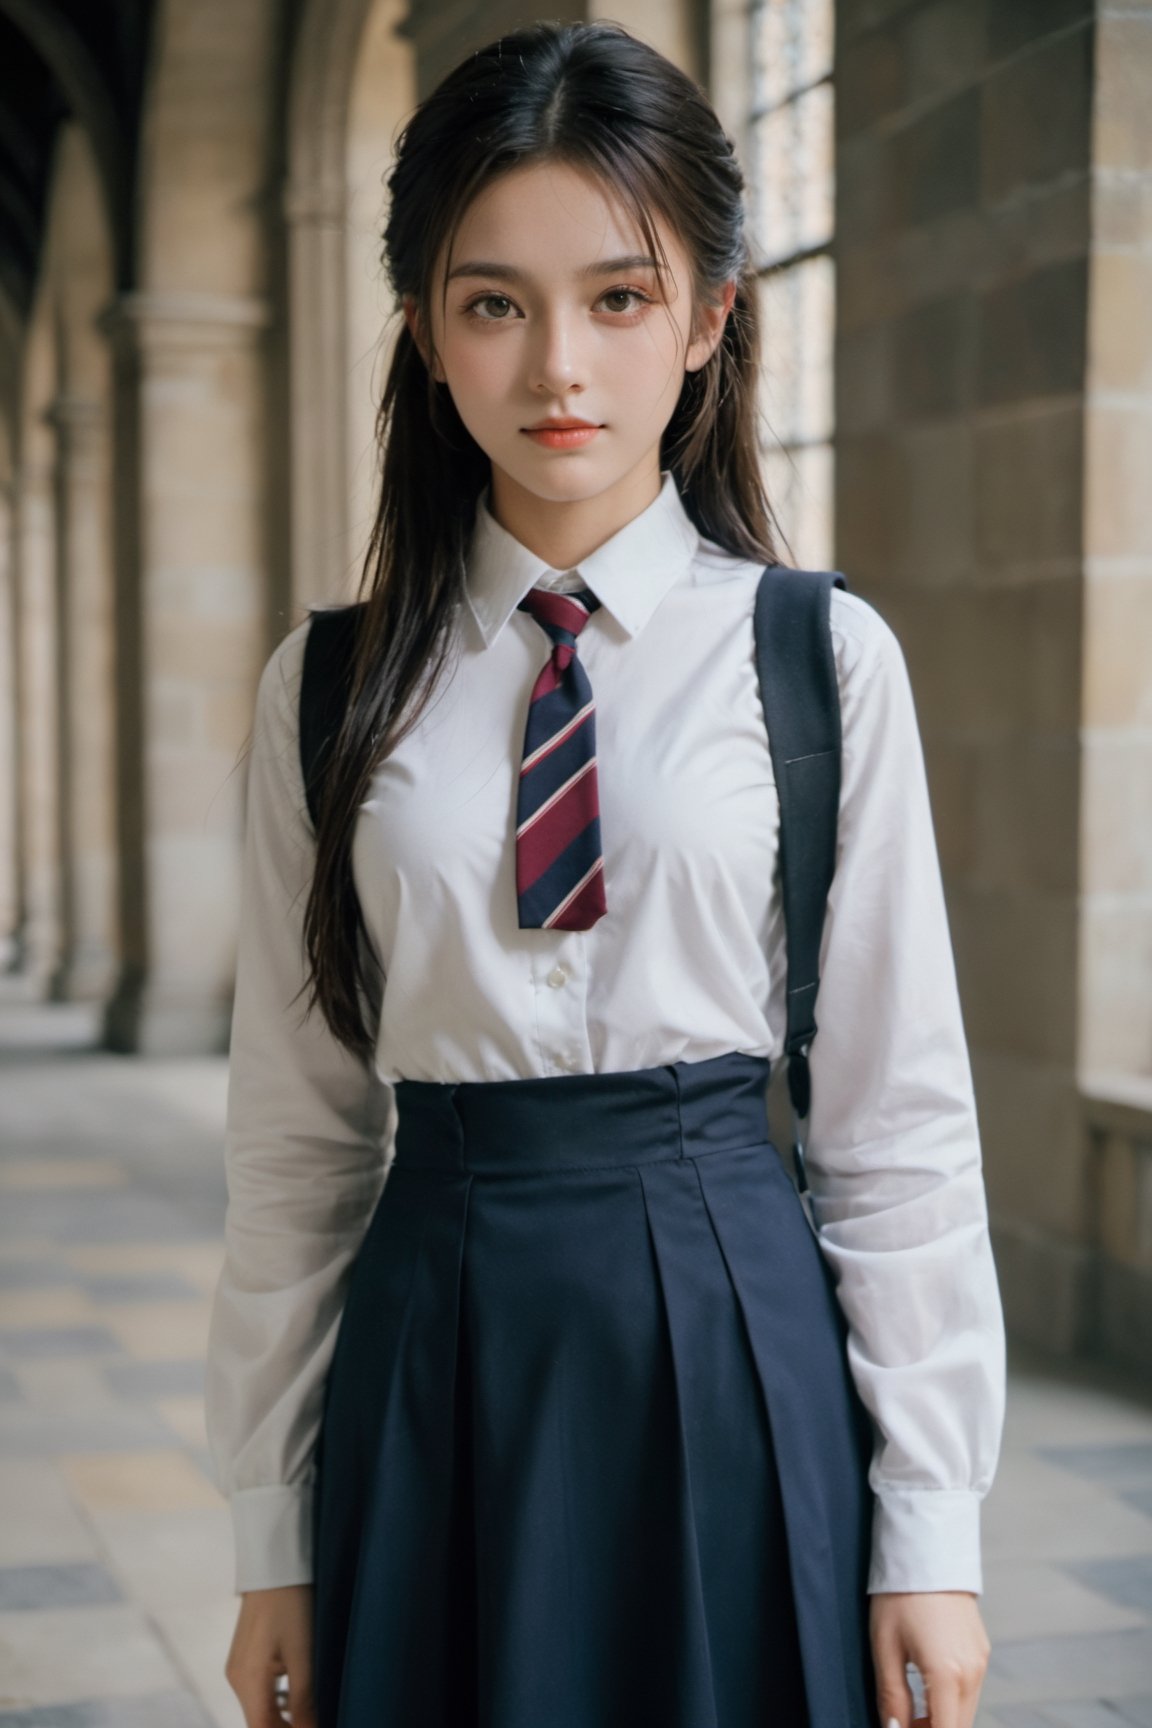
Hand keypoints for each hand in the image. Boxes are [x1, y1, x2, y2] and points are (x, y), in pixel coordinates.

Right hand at [224, 1583, 316, 1727]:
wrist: (275, 1566)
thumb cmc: (292, 1606)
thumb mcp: (303, 1654)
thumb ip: (304, 1699)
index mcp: (248, 1680)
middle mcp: (236, 1678)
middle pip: (258, 1721)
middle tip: (315, 1720)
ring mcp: (238, 1667)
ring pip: (258, 1707)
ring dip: (281, 1717)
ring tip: (310, 1714)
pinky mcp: (244, 1657)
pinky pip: (257, 1691)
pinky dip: (275, 1700)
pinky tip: (296, 1696)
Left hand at [870, 1590, 990, 1727]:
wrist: (926, 1550)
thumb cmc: (899, 1595)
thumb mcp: (885, 1647)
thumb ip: (892, 1698)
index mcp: (947, 1675)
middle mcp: (972, 1672)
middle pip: (959, 1727)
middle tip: (903, 1722)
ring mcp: (981, 1661)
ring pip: (966, 1712)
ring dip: (943, 1719)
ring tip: (912, 1709)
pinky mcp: (982, 1651)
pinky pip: (971, 1690)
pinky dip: (952, 1700)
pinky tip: (927, 1688)